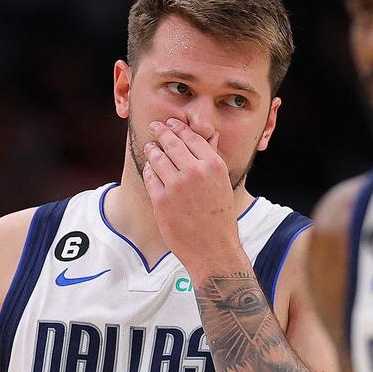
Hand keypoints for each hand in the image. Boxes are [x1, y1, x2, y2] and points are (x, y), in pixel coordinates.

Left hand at [141, 118, 248, 276]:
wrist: (213, 248)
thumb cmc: (219, 217)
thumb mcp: (223, 183)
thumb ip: (212, 158)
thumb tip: (210, 135)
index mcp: (213, 165)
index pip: (191, 137)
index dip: (178, 127)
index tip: (171, 123)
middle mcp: (195, 171)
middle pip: (171, 142)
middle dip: (161, 131)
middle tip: (155, 126)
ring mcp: (176, 185)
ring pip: (157, 157)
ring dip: (152, 149)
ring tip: (150, 147)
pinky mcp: (161, 200)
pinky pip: (150, 176)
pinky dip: (149, 170)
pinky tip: (150, 169)